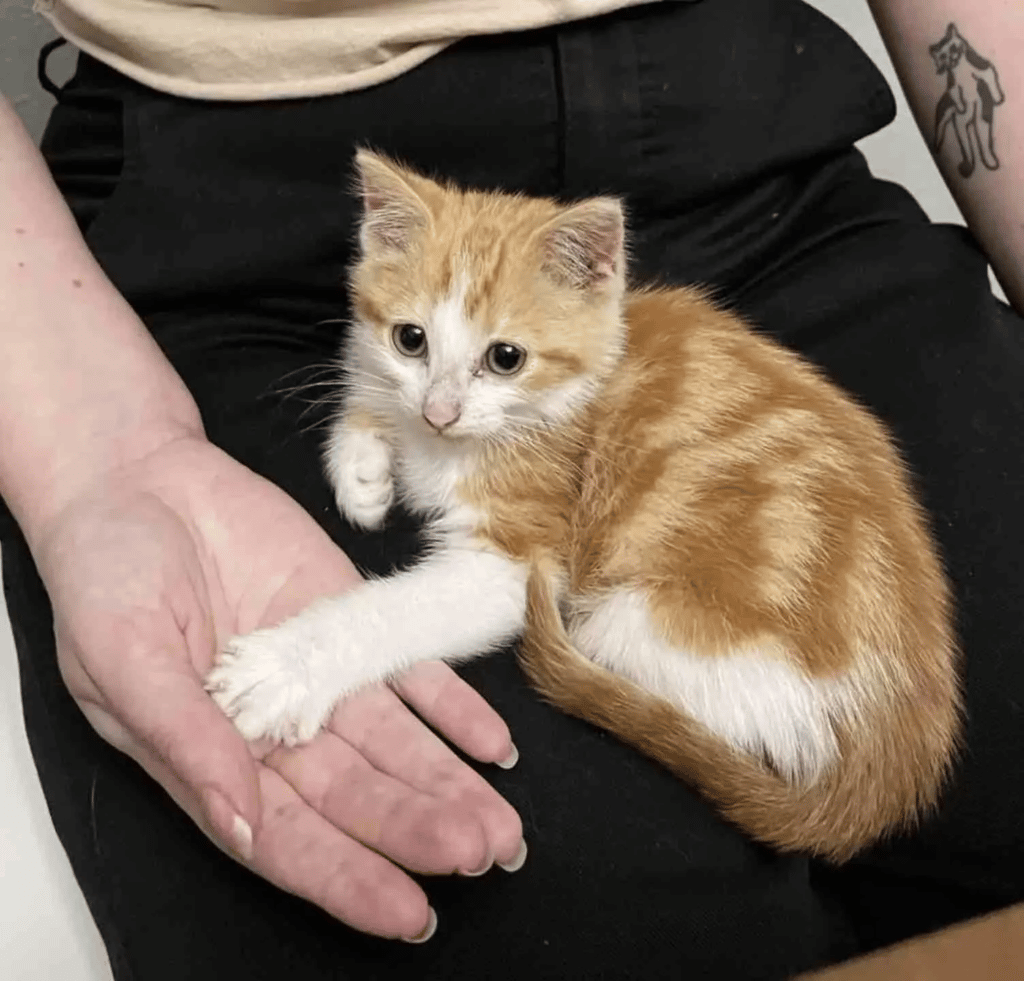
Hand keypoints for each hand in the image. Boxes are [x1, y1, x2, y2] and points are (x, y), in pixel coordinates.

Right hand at [30, 435, 523, 941]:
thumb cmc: (105, 574)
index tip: (408, 912)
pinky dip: (454, 707)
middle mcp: (278, 729)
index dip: (349, 879)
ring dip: (449, 783)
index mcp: (214, 758)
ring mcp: (322, 675)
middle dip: (418, 830)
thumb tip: (236, 822)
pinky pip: (412, 671)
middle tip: (481, 853)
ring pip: (397, 745)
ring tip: (499, 825)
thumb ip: (182, 740)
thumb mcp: (122, 660)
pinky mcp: (351, 618)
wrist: (140, 482)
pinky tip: (493, 744)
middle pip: (358, 797)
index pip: (290, 840)